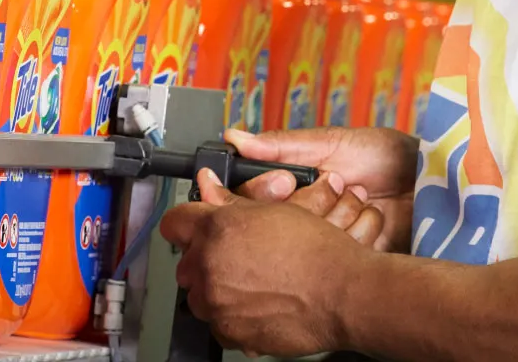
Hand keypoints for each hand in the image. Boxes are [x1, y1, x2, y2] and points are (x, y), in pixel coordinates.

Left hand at [160, 168, 365, 357]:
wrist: (344, 293)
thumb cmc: (316, 251)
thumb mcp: (271, 211)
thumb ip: (228, 199)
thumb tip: (208, 183)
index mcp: (215, 229)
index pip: (174, 222)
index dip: (187, 221)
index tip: (194, 225)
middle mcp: (209, 266)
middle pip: (186, 261)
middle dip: (204, 258)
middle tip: (234, 255)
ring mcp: (217, 303)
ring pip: (200, 295)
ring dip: (217, 288)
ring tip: (251, 280)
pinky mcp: (230, 333)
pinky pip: (218, 323)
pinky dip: (231, 315)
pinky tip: (257, 302)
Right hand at [226, 126, 417, 252]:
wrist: (430, 182)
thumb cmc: (383, 156)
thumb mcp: (331, 143)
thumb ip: (282, 145)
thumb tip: (235, 138)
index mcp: (290, 190)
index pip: (252, 200)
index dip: (263, 192)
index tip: (284, 182)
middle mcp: (301, 220)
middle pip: (273, 228)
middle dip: (302, 206)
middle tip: (331, 184)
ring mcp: (325, 244)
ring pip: (306, 244)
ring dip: (336, 217)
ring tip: (360, 195)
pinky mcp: (350, 264)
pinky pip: (338, 260)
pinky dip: (357, 237)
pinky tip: (373, 218)